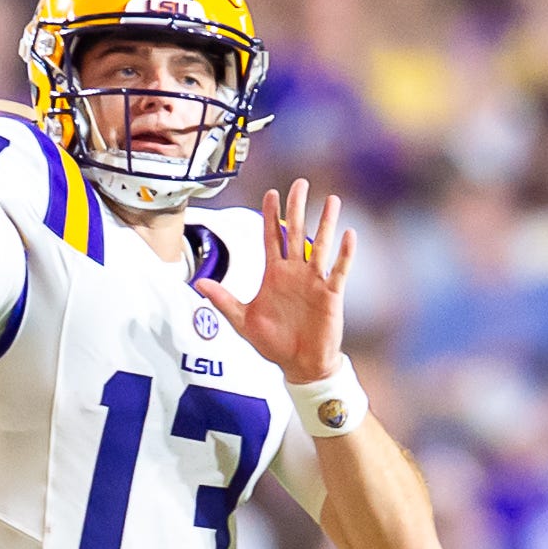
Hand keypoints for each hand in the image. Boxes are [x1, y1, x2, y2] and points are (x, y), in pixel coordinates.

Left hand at [200, 178, 352, 386]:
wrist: (299, 365)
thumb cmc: (274, 343)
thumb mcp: (243, 321)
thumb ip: (223, 300)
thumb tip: (199, 283)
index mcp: (274, 274)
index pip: (271, 237)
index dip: (271, 215)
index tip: (271, 193)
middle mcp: (295, 272)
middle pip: (296, 232)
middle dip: (297, 207)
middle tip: (300, 183)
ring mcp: (314, 281)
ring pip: (320, 245)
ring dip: (326, 222)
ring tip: (331, 199)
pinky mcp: (330, 294)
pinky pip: (338, 269)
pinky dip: (344, 253)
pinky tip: (348, 234)